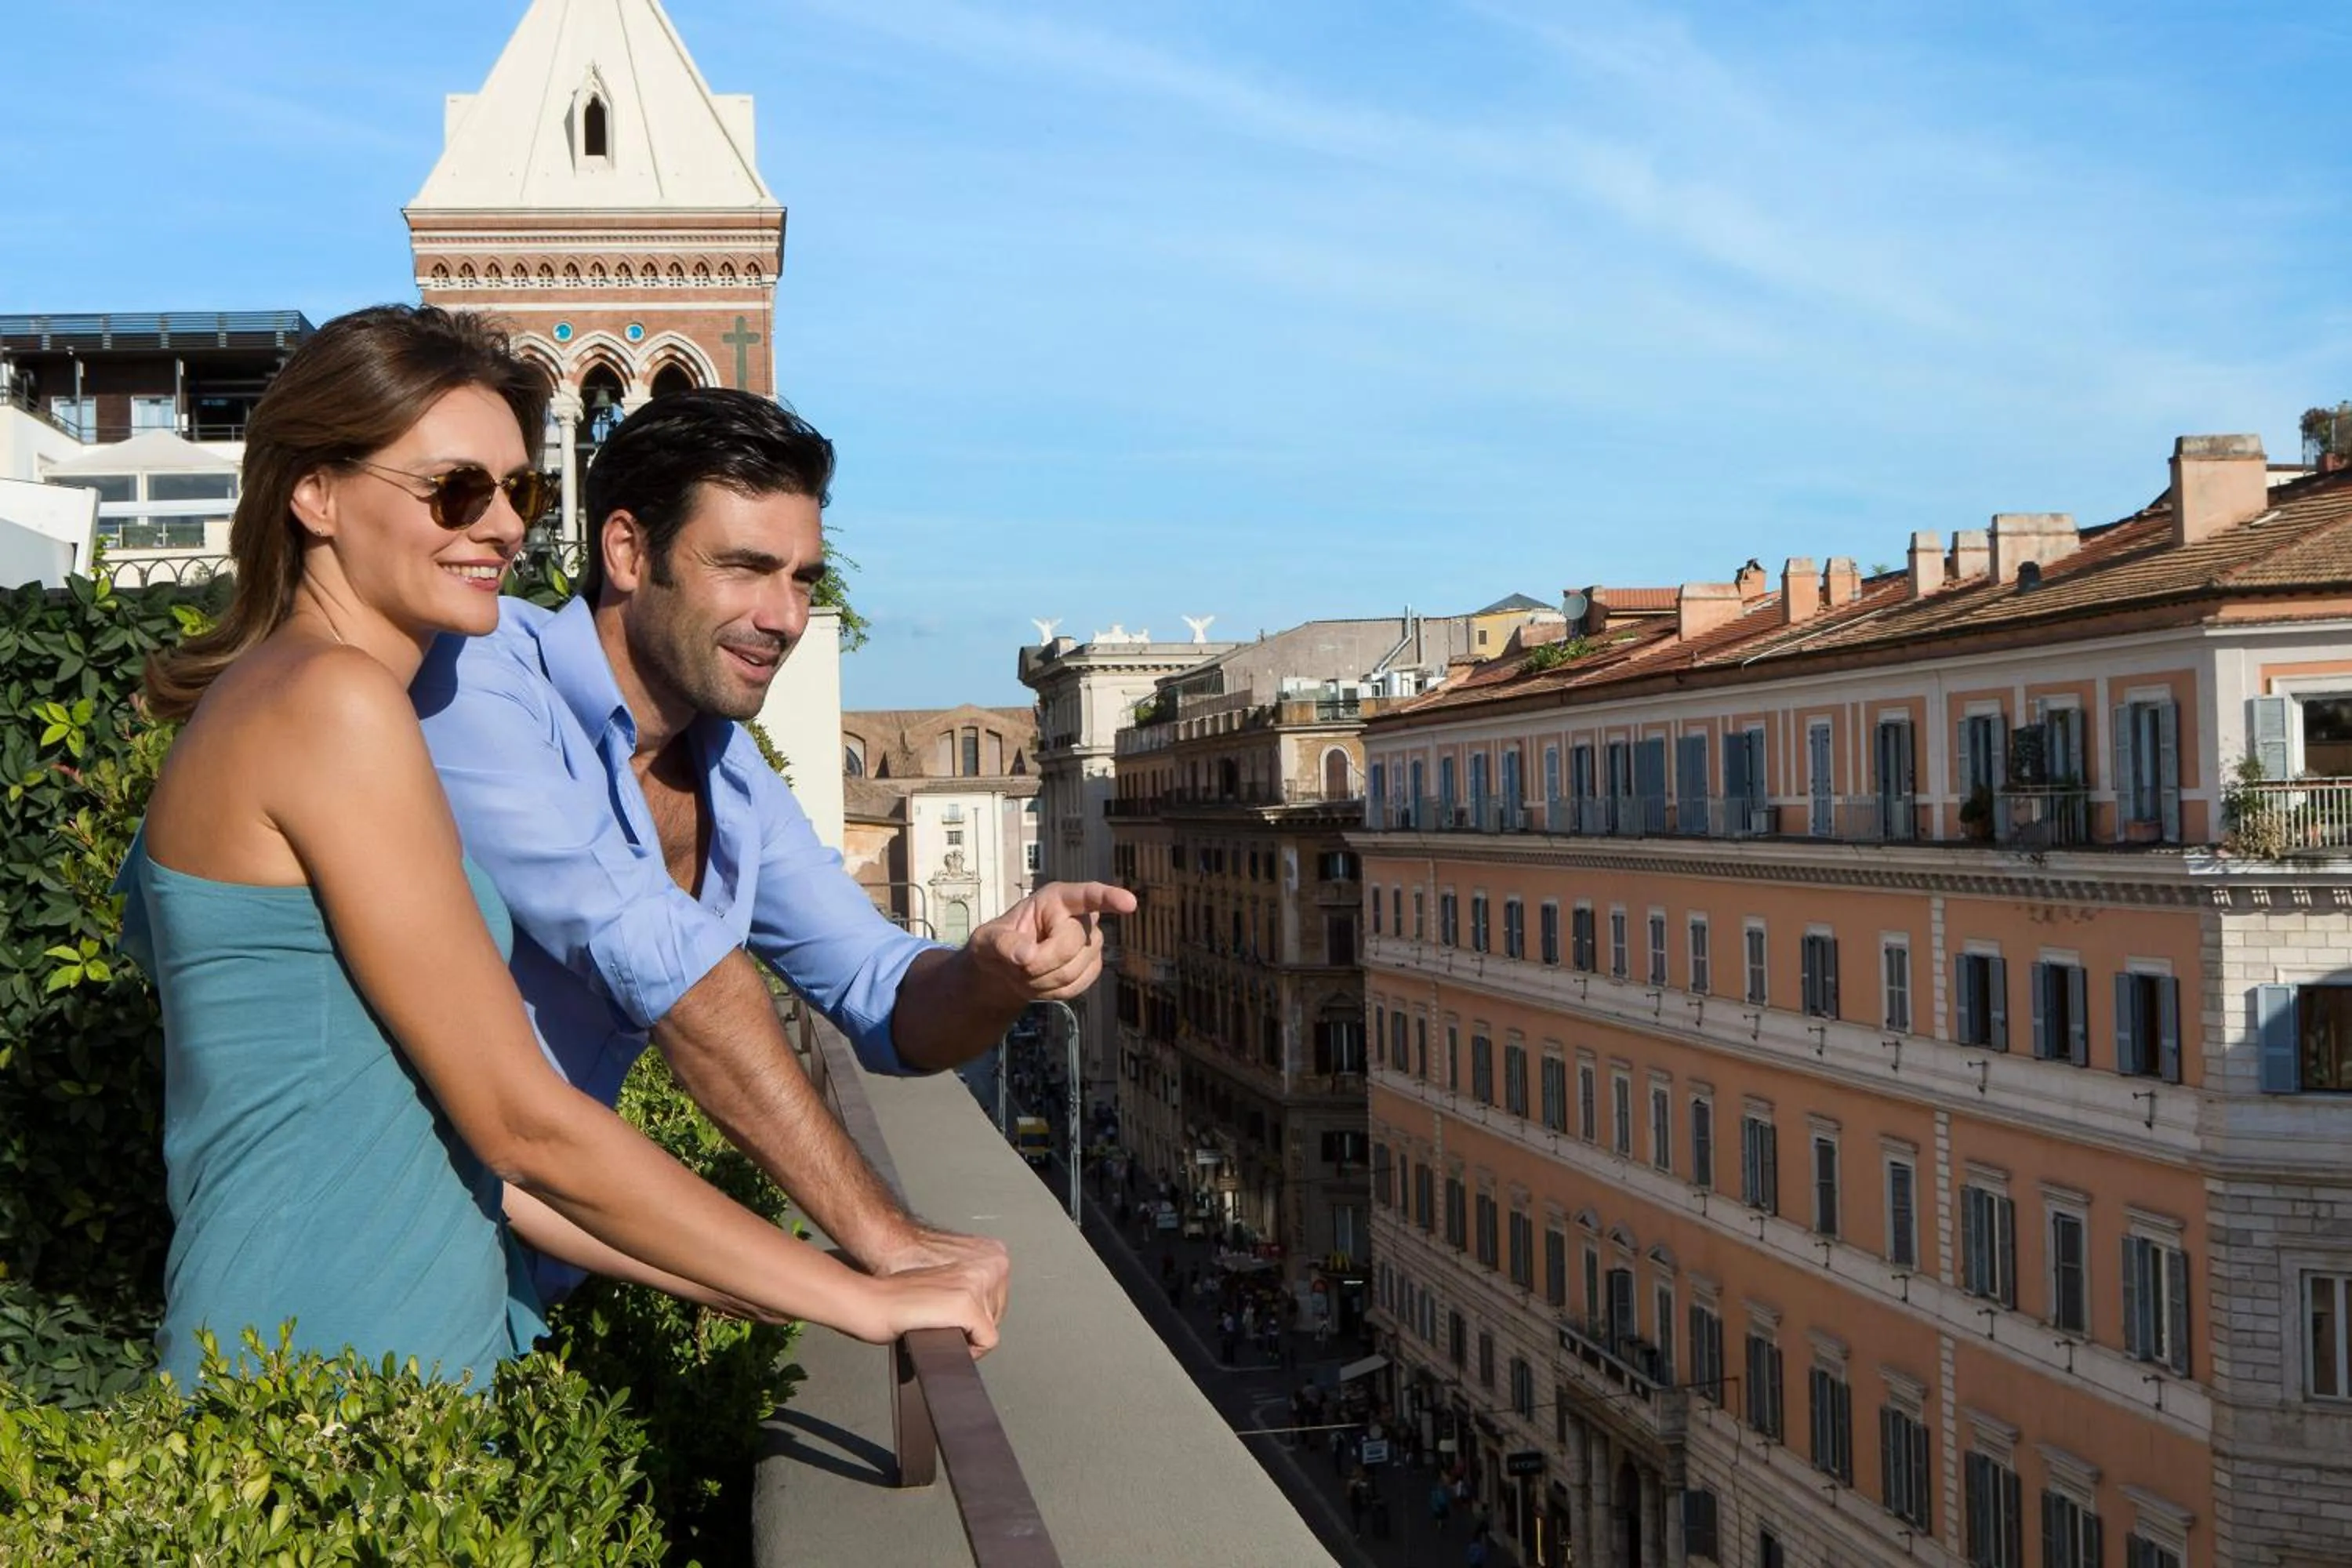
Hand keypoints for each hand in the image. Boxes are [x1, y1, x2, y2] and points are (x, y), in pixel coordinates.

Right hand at [864, 1223, 1010, 1330]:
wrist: (871, 1300)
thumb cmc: (897, 1297)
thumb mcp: (946, 1285)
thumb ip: (969, 1291)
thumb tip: (984, 1318)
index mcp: (980, 1258)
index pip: (1000, 1300)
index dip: (977, 1318)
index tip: (956, 1321)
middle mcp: (982, 1267)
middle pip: (998, 1315)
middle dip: (974, 1327)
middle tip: (944, 1325)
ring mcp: (975, 1285)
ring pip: (992, 1328)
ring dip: (969, 1337)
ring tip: (940, 1328)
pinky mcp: (966, 1305)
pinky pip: (988, 1341)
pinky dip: (971, 1351)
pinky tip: (946, 1341)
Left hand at [965, 882, 1137, 1005]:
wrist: (1006, 969)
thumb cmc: (997, 945)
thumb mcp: (987, 940)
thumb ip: (1002, 944)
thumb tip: (1025, 955)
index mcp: (1055, 900)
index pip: (1086, 895)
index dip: (1109, 898)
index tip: (1128, 903)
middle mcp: (1079, 918)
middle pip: (1071, 945)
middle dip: (1040, 963)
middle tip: (1017, 966)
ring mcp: (1090, 943)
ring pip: (1074, 969)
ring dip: (1043, 980)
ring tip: (1027, 972)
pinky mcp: (1092, 966)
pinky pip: (1078, 985)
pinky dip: (1055, 991)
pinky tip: (1043, 982)